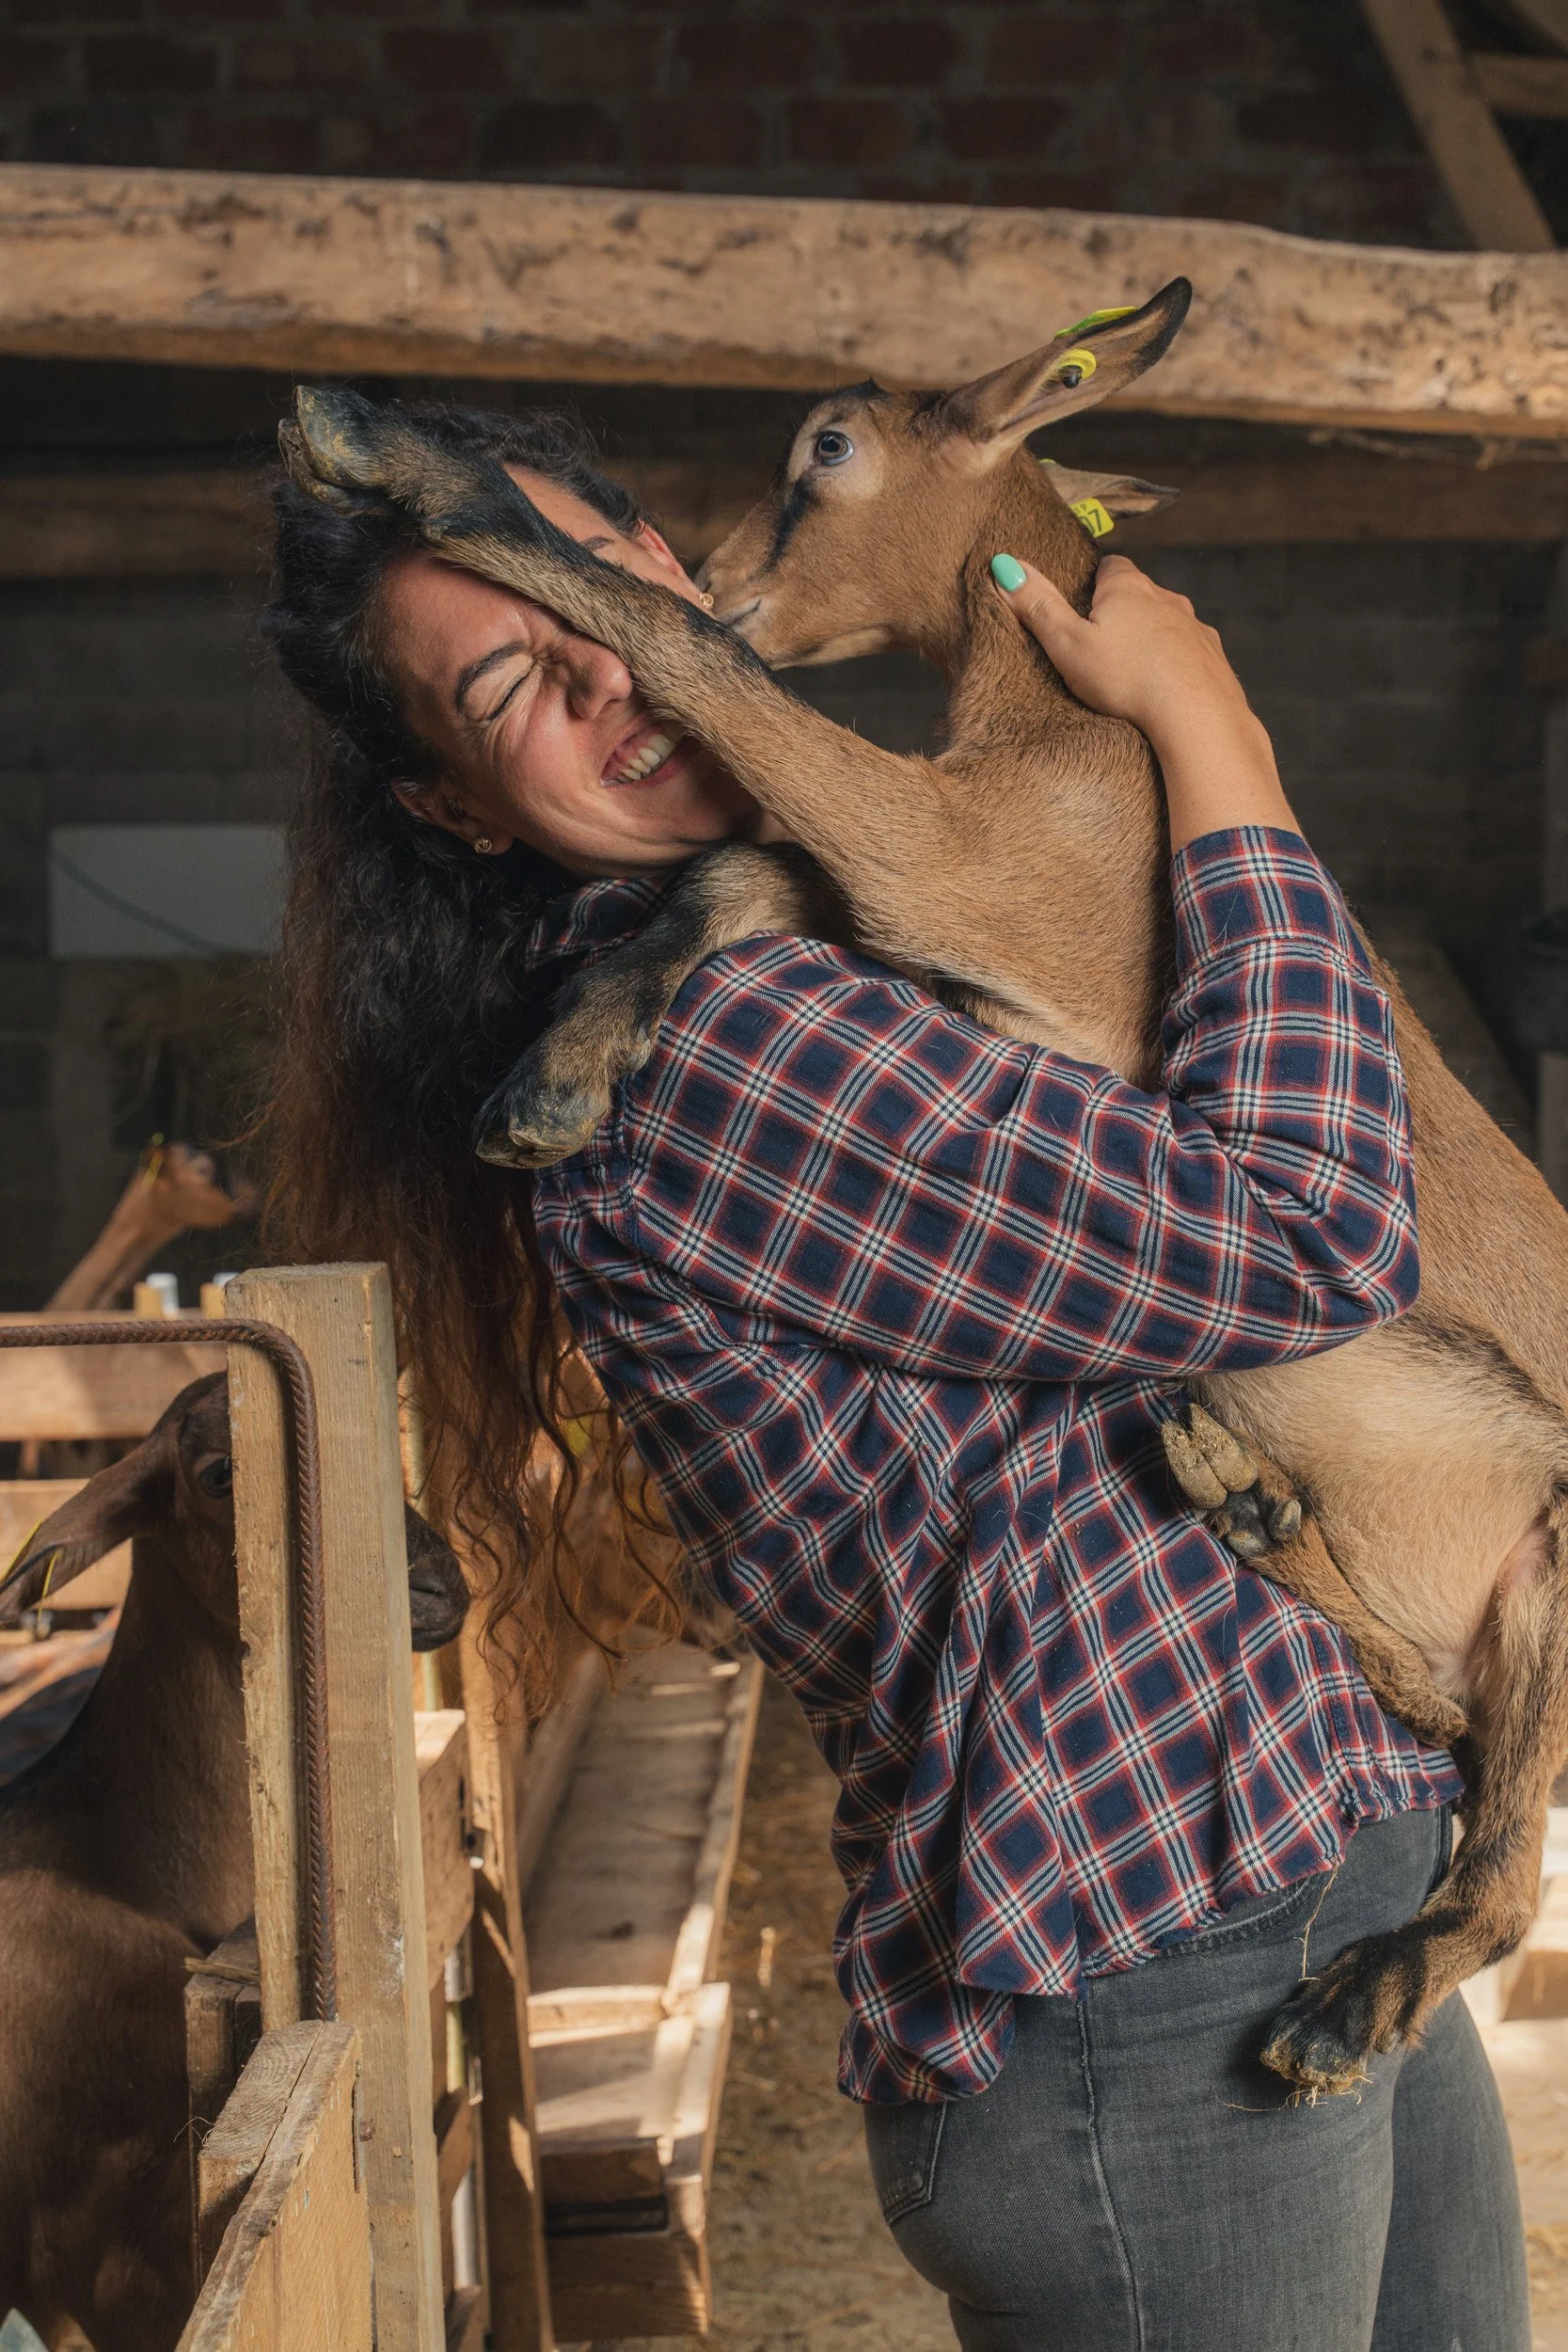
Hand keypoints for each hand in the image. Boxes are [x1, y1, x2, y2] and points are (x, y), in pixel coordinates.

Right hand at [991, 551, 1299, 852]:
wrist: (1195, 716)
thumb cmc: (1126, 678)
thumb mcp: (1067, 643)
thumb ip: (1038, 606)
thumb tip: (1004, 565)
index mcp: (1128, 587)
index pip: (1110, 567)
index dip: (1093, 583)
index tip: (1081, 605)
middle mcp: (1167, 599)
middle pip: (1141, 594)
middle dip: (1123, 612)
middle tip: (1099, 644)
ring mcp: (1195, 628)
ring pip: (1168, 624)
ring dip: (1152, 639)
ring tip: (1132, 672)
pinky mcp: (1214, 660)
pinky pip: (1190, 655)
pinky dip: (1177, 665)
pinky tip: (1165, 691)